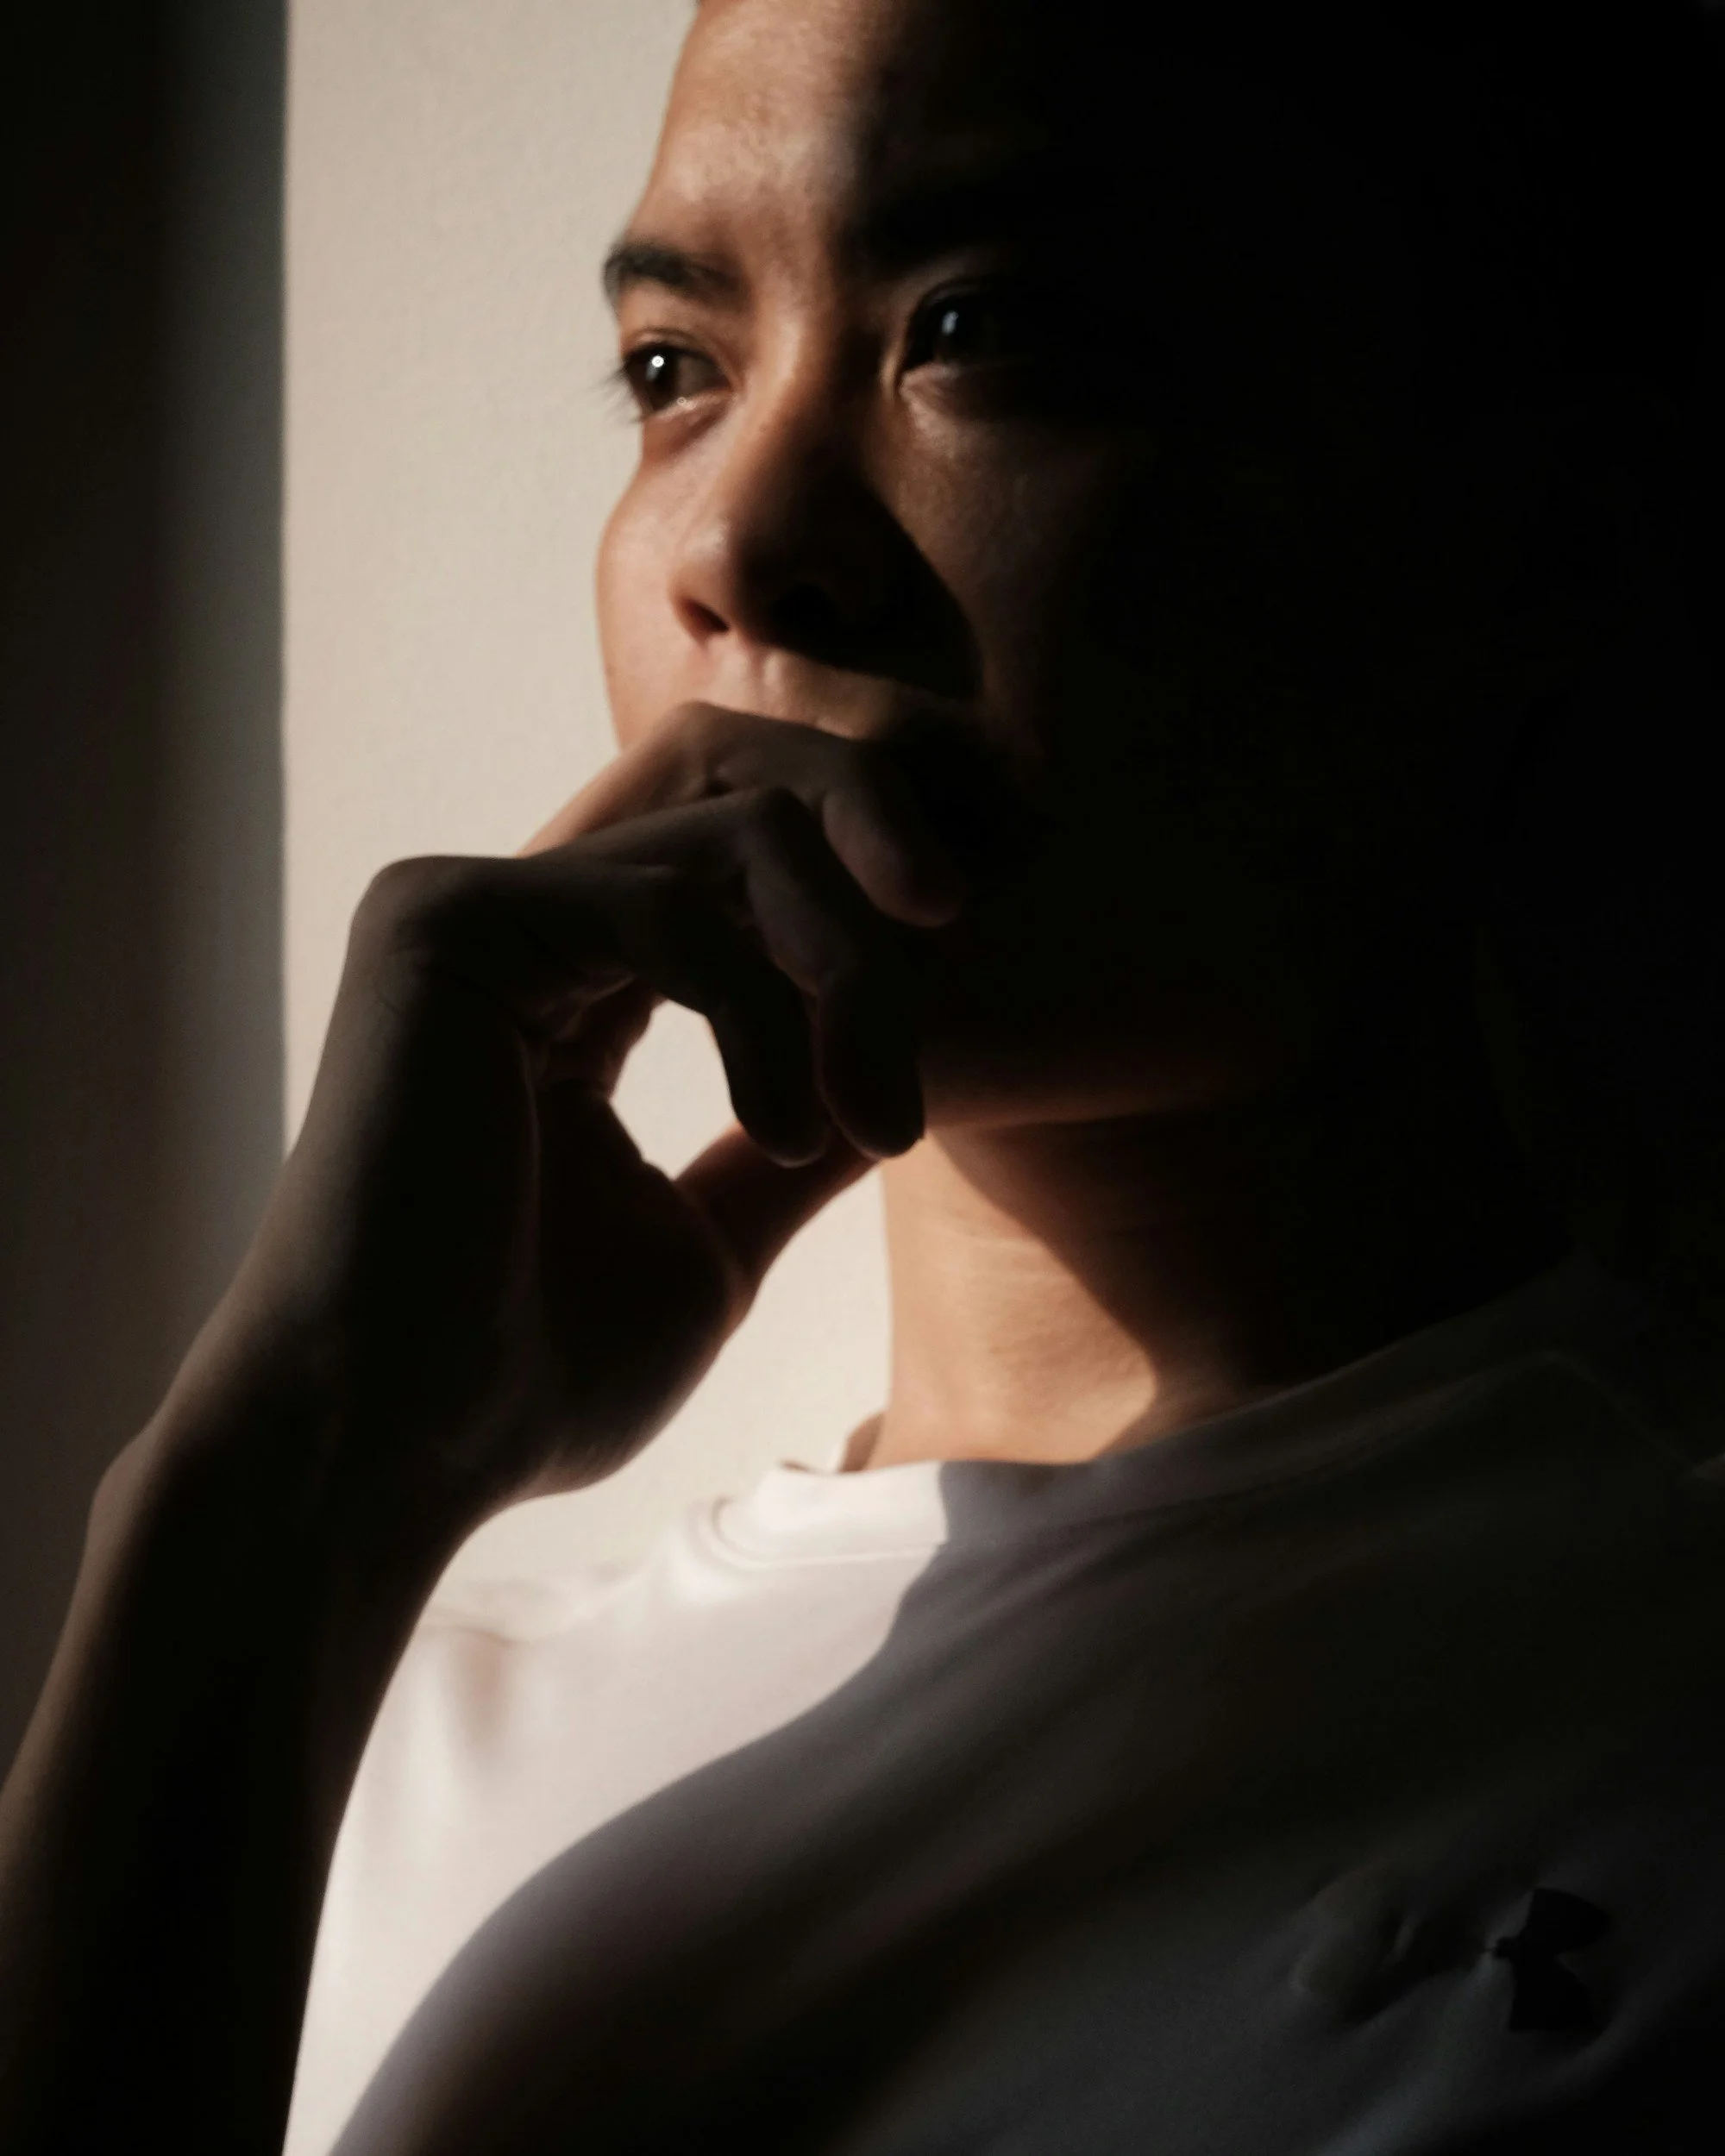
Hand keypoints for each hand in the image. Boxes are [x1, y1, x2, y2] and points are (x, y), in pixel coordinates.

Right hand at [189, 703, 971, 1534]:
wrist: (396, 1449)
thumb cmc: (535, 1372)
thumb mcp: (711, 1241)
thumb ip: (790, 1148)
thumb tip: (893, 1089)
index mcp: (573, 983)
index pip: (752, 874)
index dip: (870, 939)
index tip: (922, 1086)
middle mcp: (520, 922)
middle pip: (757, 810)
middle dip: (880, 901)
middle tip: (926, 1043)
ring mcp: (474, 909)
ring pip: (739, 839)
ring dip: (846, 972)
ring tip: (874, 1122)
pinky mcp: (444, 922)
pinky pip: (672, 905)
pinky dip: (761, 1012)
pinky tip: (783, 1129)